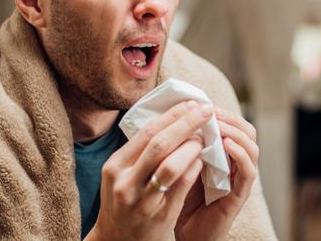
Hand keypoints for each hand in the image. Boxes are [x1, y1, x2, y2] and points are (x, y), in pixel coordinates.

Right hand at [87, 101, 211, 240]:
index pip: (146, 132)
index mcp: (115, 166)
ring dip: (192, 147)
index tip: (191, 104)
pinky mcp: (160, 216)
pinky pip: (181, 186)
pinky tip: (202, 160)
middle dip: (186, 123)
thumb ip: (139, 152)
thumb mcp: (121, 175)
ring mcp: (142, 200)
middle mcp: (125, 182)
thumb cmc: (124, 202)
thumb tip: (170, 119)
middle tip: (206, 110)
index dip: (172, 115)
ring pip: (171, 165)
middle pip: (159, 143)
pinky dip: (194, 169)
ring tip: (204, 137)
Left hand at [175, 107, 257, 240]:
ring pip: (252, 148)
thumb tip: (177, 110)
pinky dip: (240, 155)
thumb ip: (183, 141)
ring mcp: (239, 180)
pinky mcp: (239, 196)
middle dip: (230, 118)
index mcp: (221, 153)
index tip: (202, 103)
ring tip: (219, 126)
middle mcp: (234, 164)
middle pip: (247, 131)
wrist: (181, 232)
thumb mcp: (179, 161)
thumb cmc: (177, 195)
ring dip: (236, 133)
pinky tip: (225, 144)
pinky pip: (248, 172)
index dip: (221, 111)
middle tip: (212, 112)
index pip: (232, 123)